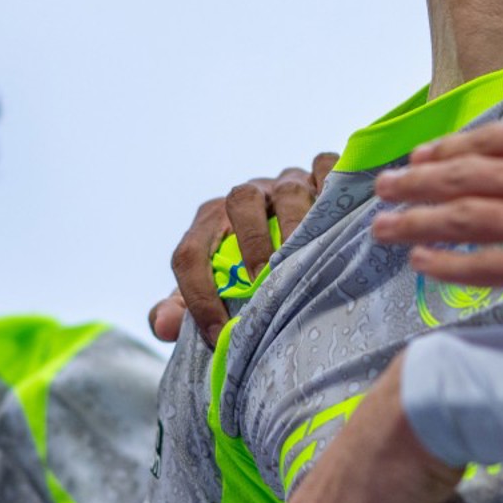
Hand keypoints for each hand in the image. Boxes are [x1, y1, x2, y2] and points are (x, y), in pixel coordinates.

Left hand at [152, 154, 338, 341]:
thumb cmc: (251, 271)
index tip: (218, 333)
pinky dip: (332, 189)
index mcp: (211, 222)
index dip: (198, 294)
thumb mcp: (216, 291)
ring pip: (287, 189)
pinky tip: (340, 222)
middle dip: (251, 242)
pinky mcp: (320, 175)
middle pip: (240, 201)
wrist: (296, 234)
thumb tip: (162, 326)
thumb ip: (183, 309)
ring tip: (304, 260)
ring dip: (295, 224)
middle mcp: (246, 196)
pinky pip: (326, 169)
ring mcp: (285, 182)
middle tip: (262, 281)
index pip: (190, 251)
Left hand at [372, 99, 502, 299]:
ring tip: (382, 228)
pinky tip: (421, 263)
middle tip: (383, 193)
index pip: (489, 142)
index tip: (420, 159)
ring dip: (416, 221)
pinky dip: (449, 262)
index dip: (448, 152)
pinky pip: (488, 265)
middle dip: (417, 184)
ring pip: (463, 218)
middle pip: (462, 177)